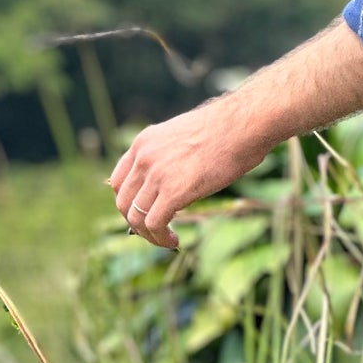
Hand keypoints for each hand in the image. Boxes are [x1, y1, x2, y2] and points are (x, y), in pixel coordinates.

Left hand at [107, 97, 267, 249]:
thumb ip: (168, 157)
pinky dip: (161, 238)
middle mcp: (144, 156)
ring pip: (136, 217)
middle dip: (137, 222)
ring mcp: (156, 173)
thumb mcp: (183, 137)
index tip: (145, 212)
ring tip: (168, 238)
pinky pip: (154, 224)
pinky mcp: (173, 191)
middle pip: (123, 202)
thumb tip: (170, 181)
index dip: (129, 202)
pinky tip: (175, 239)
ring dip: (149, 235)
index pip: (118, 181)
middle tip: (157, 231)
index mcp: (144, 141)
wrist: (244, 123)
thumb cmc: (225, 129)